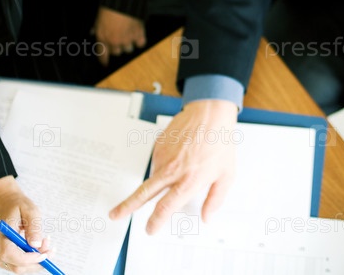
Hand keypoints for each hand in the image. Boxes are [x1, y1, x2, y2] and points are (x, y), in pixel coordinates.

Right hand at [0, 176, 51, 272]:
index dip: (27, 259)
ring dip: (35, 262)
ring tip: (45, 245)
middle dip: (36, 262)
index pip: (8, 252)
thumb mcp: (30, 211)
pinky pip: (17, 265)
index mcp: (2, 232)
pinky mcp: (1, 257)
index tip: (43, 255)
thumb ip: (33, 227)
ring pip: (17, 268)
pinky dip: (30, 261)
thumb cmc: (18, 207)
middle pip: (15, 265)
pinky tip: (37, 249)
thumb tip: (36, 245)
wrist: (7, 206)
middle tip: (50, 250)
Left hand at [93, 7, 146, 64]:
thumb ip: (97, 27)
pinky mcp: (138, 35)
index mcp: (102, 37)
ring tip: (129, 36)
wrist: (124, 1)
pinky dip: (140, 40)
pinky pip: (140, 44)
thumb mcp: (98, 17)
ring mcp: (127, 39)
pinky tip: (138, 36)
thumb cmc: (109, 6)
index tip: (105, 64)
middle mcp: (114, 41)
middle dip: (117, 47)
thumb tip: (92, 32)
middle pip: (117, 52)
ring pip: (128, 49)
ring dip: (128, 44)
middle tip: (119, 40)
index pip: (102, 54)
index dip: (104, 60)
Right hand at [109, 99, 237, 233]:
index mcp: (188, 181)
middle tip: (116, 215)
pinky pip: (159, 162)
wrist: (210, 114)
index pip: (166, 207)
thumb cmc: (221, 142)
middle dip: (127, 207)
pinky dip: (166, 164)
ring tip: (182, 167)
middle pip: (143, 194)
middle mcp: (172, 171)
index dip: (155, 221)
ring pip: (153, 177)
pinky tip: (181, 157)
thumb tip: (207, 217)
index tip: (149, 229)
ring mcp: (163, 157)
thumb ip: (215, 199)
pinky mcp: (159, 146)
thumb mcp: (226, 175)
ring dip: (159, 180)